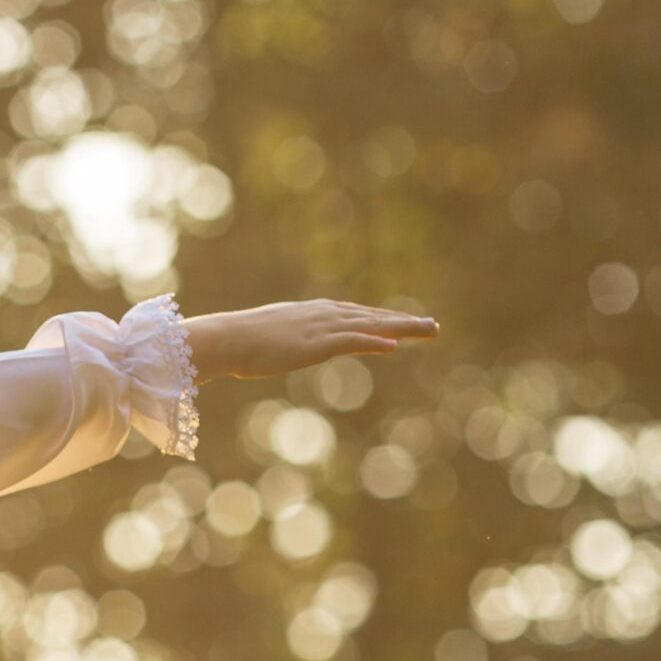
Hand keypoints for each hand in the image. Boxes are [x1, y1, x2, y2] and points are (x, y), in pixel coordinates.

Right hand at [182, 300, 437, 383]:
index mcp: (314, 314)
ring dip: (402, 327)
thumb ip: (284, 339)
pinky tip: (393, 346)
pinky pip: (352, 341)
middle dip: (404, 322)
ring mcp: (322, 328)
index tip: (403, 324)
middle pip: (372, 318)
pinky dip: (373, 342)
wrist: (227, 338)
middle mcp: (324, 316)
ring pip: (371, 326)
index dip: (382, 320)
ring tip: (430, 329)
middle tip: (433, 326)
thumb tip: (281, 345)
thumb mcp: (270, 338)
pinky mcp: (317, 343)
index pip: (356, 316)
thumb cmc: (240, 341)